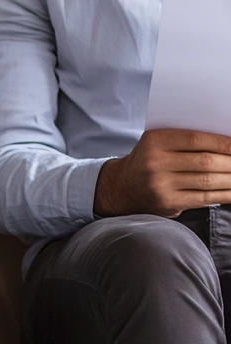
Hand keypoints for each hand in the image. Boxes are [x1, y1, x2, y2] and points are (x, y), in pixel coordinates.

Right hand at [93, 129, 230, 217]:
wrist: (122, 187)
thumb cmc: (148, 160)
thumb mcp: (158, 142)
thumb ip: (185, 140)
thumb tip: (227, 144)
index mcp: (154, 141)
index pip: (196, 140)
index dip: (223, 142)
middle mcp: (154, 164)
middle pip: (205, 162)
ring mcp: (160, 186)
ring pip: (207, 181)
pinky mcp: (166, 203)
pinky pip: (203, 199)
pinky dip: (224, 195)